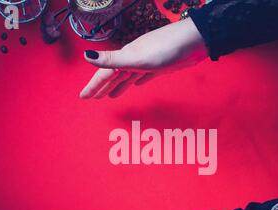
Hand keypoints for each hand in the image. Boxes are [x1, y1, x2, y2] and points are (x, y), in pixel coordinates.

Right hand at [80, 18, 207, 98]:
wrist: (194, 42)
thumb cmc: (166, 49)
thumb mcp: (137, 58)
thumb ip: (112, 60)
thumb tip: (86, 56)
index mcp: (125, 58)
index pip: (104, 74)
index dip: (93, 86)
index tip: (83, 97)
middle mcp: (133, 59)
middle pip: (113, 76)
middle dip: (101, 87)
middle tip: (91, 98)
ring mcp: (146, 62)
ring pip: (126, 77)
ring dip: (117, 86)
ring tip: (109, 96)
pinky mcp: (158, 66)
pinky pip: (142, 76)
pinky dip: (136, 81)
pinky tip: (136, 84)